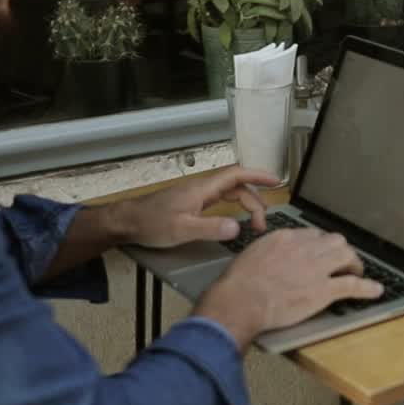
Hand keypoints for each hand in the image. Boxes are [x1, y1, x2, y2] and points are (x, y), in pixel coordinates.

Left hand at [119, 166, 276, 247]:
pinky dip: (233, 207)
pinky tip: (235, 219)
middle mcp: (202, 188)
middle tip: (263, 224)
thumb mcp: (182, 229)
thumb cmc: (152, 223)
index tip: (276, 181)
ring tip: (256, 223)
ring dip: (245, 204)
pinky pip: (219, 200)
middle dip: (255, 200)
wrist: (127, 222)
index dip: (258, 176)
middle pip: (236, 186)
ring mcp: (196, 195)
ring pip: (228, 193)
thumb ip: (210, 228)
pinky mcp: (190, 203)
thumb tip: (238, 227)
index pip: (236, 175)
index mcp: (203, 188)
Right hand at [193, 228, 383, 350]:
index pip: (312, 235)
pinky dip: (368, 288)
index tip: (321, 254)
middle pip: (334, 241)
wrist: (241, 300)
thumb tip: (270, 258)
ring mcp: (316, 268)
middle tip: (343, 263)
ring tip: (358, 273)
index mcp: (286, 238)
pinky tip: (375, 290)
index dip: (320, 246)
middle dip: (341, 251)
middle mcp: (305, 247)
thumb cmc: (238, 283)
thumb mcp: (251, 255)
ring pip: (347, 256)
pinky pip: (353, 285)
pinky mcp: (324, 289)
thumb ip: (267, 252)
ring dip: (355, 264)